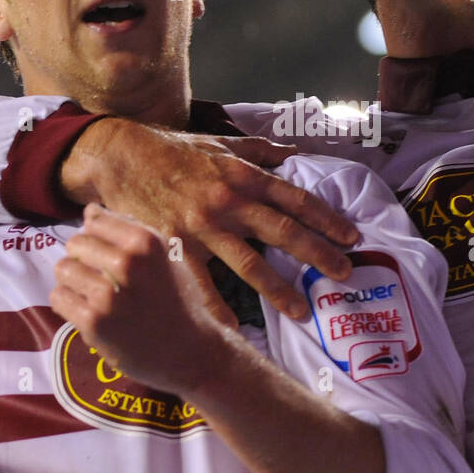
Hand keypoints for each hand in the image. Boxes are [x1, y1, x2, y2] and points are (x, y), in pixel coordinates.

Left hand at [50, 204, 235, 395]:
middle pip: (75, 243)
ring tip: (91, 294)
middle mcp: (128, 263)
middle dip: (82, 259)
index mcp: (147, 241)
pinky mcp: (94, 323)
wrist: (191, 353)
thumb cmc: (179, 302)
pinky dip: (67, 303)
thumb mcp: (166, 258)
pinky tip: (87, 311)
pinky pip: (59, 298)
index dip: (97, 237)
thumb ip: (129, 231)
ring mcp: (108, 295)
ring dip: (72, 281)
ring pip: (62, 269)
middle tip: (98, 278)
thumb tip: (89, 210)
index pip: (95, 221)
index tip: (106, 255)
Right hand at [60, 118, 358, 319]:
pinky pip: (201, 283)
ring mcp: (203, 225)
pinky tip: (234, 330)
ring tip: (301, 311)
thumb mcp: (218, 142)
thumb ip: (258, 149)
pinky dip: (217, 308)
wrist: (121, 156)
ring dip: (279, 289)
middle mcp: (229, 201)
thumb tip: (293, 151)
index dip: (328, 218)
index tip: (352, 236)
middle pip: (284, 231)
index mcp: (244, 176)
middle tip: (345, 272)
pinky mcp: (175, 244)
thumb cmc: (172, 150)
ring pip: (250, 263)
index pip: (296, 199)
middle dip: (319, 254)